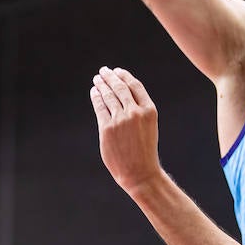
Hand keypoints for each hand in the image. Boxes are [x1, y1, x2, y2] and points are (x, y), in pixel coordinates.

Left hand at [90, 67, 163, 194]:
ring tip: (97, 80)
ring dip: (101, 85)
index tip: (117, 71)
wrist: (140, 173)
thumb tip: (120, 96)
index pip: (135, 86)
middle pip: (120, 88)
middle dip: (110, 77)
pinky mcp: (107, 128)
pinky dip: (96, 97)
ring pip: (108, 95)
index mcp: (149, 111)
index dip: (124, 76)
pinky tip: (94, 92)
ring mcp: (120, 120)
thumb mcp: (148, 127)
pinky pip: (100, 107)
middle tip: (103, 71)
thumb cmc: (145, 151)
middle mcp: (135, 112)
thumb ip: (137, 111)